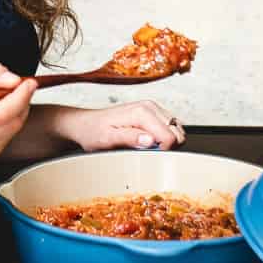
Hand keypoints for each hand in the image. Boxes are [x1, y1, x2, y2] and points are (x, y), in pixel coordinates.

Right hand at [0, 61, 35, 161]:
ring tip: (12, 97)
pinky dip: (10, 123)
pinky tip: (2, 113)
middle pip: (11, 123)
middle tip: (24, 86)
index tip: (27, 82)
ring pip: (12, 131)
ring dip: (19, 112)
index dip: (20, 96)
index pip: (1, 112)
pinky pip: (6, 138)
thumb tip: (12, 79)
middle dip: (23, 102)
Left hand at [62, 100, 186, 152]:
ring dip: (167, 141)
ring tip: (147, 146)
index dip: (164, 151)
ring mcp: (152, 108)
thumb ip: (130, 138)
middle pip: (177, 132)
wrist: (85, 124)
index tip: (150, 155)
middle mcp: (149, 107)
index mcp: (141, 113)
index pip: (170, 136)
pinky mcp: (152, 112)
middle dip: (168, 146)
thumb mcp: (108, 139)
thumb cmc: (94, 132)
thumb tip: (150, 140)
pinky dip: (165, 136)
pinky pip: (170, 126)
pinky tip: (149, 141)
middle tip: (148, 152)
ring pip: (176, 129)